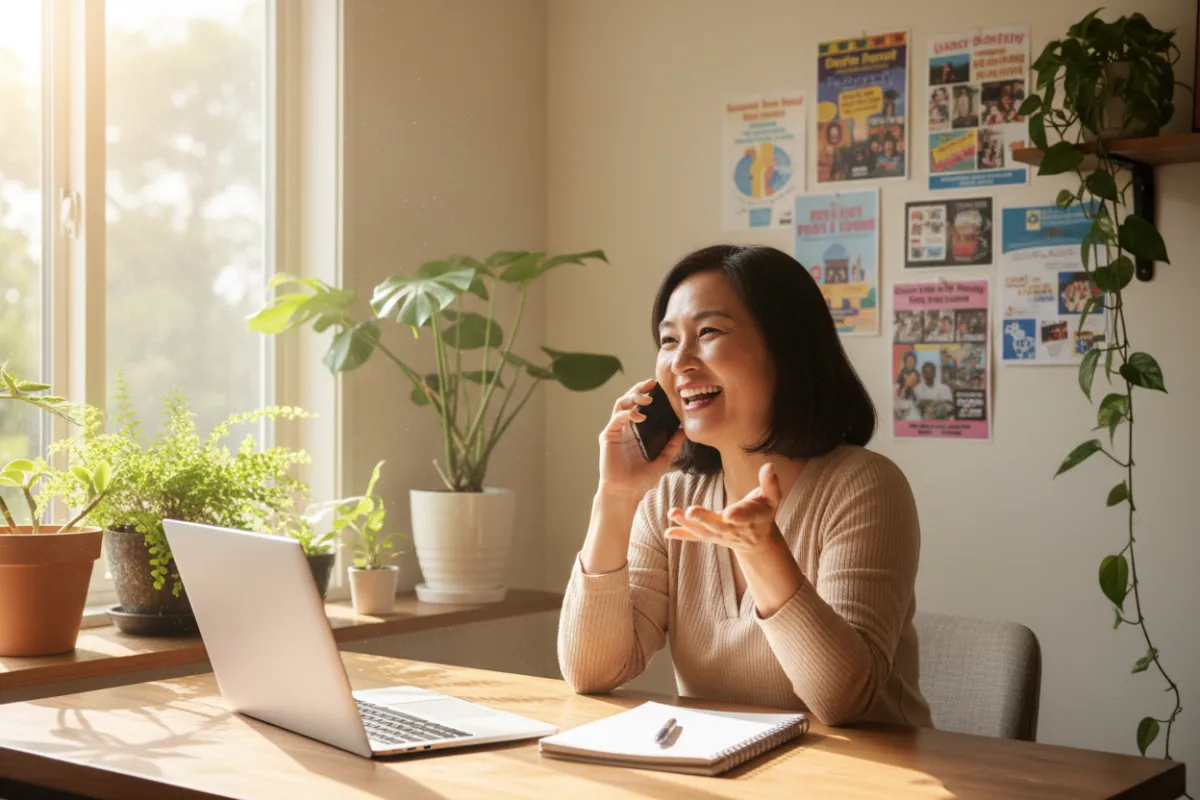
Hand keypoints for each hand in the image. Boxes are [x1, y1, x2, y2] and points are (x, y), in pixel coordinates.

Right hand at [598, 378, 684, 500]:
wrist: (626, 493)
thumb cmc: (641, 479)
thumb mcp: (663, 459)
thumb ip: (672, 445)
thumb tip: (684, 430)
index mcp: (636, 430)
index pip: (640, 405)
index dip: (647, 393)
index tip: (660, 385)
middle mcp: (624, 427)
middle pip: (629, 399)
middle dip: (639, 389)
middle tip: (652, 383)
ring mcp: (615, 430)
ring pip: (621, 404)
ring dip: (633, 397)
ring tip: (647, 398)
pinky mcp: (608, 436)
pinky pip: (616, 418)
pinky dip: (628, 414)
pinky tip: (640, 416)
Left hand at [665, 463, 782, 554]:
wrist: (758, 541)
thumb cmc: (764, 513)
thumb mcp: (772, 498)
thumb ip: (770, 483)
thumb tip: (769, 465)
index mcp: (750, 517)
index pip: (743, 515)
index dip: (737, 515)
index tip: (728, 514)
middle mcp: (733, 529)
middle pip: (717, 524)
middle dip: (703, 518)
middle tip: (690, 511)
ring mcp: (720, 535)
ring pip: (703, 531)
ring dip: (686, 524)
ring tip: (672, 513)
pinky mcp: (711, 537)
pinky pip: (696, 537)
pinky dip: (682, 535)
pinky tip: (668, 533)